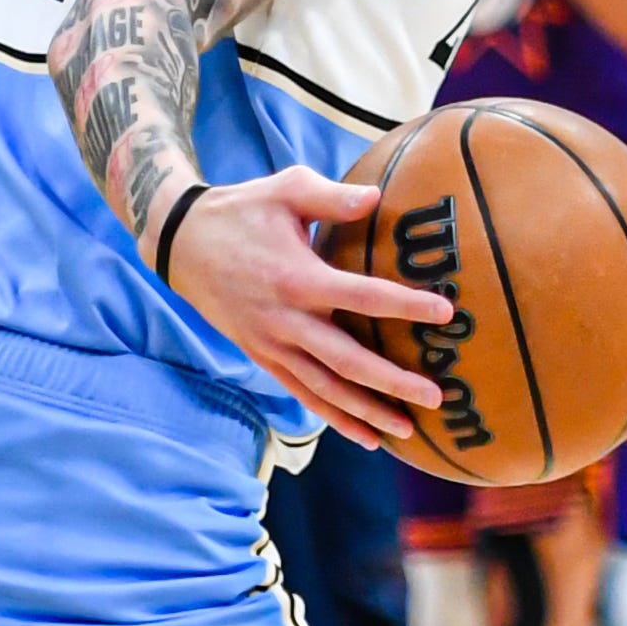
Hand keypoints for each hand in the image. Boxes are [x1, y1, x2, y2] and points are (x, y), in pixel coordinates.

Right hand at [158, 167, 453, 452]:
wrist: (181, 243)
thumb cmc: (242, 210)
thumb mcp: (285, 189)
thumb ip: (333, 196)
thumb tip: (378, 197)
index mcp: (298, 278)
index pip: (363, 297)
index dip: (405, 306)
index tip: (445, 313)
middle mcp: (286, 320)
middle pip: (348, 360)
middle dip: (393, 382)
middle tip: (436, 397)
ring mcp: (272, 345)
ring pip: (326, 389)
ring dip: (367, 411)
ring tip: (408, 430)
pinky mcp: (263, 357)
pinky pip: (303, 394)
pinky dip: (334, 418)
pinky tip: (366, 436)